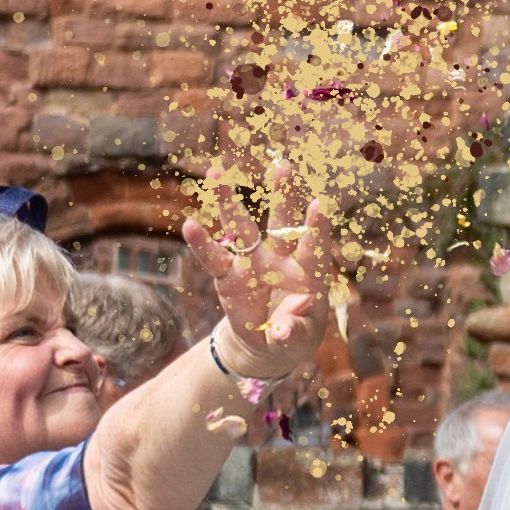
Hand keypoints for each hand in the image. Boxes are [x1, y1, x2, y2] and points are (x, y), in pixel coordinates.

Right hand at [187, 163, 339, 385]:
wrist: (267, 342)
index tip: (320, 204)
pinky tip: (189, 225)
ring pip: (240, 229)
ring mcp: (251, 264)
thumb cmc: (293, 335)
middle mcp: (279, 260)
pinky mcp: (227, 274)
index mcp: (307, 274)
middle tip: (283, 166)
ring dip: (229, 203)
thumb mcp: (296, 341)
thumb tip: (281, 329)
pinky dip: (201, 243)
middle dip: (282, 196)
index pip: (313, 247)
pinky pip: (213, 257)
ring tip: (216, 175)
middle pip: (280, 224)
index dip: (316, 228)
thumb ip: (291, 332)